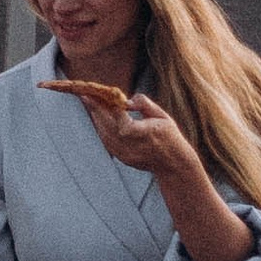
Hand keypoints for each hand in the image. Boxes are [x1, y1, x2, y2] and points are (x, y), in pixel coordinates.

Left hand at [46, 77, 194, 182]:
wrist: (174, 165)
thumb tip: (127, 100)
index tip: (89, 95)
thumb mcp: (162, 116)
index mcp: (139, 132)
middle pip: (105, 125)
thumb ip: (144, 104)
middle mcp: (129, 145)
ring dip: (97, 119)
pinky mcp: (122, 158)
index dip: (100, 105)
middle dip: (94, 110)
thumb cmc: (170, 137)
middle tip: (87, 97)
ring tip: (93, 106)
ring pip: (103, 134)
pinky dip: (102, 130)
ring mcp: (124, 154)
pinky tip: (101, 120)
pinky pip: (107, 142)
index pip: (114, 115)